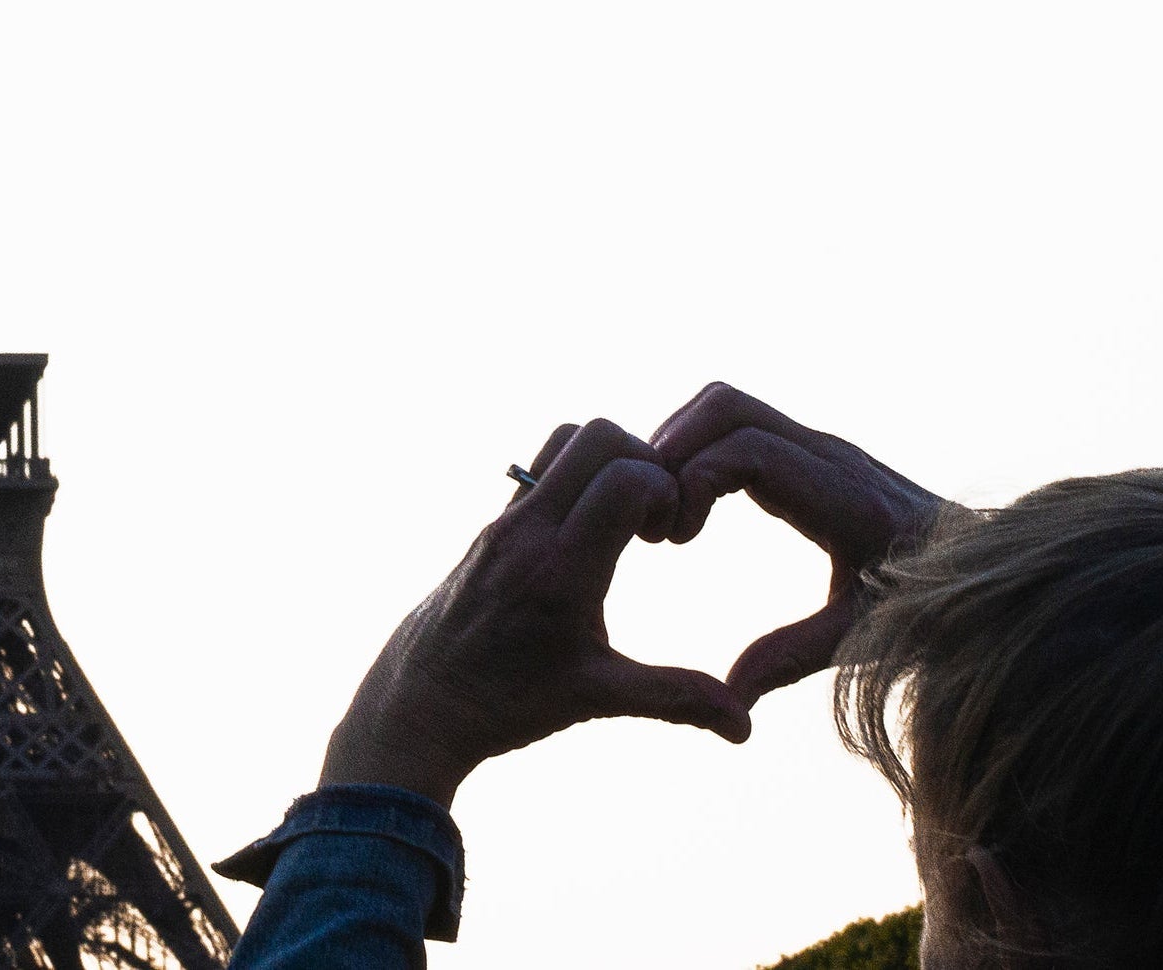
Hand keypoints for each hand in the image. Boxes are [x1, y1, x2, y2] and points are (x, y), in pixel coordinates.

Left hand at [321, 418, 753, 806]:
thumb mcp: (596, 698)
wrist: (416, 702)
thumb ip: (676, 698)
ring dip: (607, 460)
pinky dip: (576, 476)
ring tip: (626, 519)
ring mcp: (504, 520)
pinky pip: (539, 466)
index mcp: (561, 568)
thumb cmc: (506, 704)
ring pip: (562, 439)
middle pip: (595, 436)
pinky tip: (591, 531)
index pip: (625, 477)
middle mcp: (528, 530)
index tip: (673, 533)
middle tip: (656, 516)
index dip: (666, 490)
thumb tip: (745, 726)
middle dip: (644, 460)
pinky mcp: (492, 523)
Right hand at [650, 382, 951, 705]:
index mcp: (841, 495)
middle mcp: (828, 455)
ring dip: (682, 442)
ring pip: (727, 405)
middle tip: (655, 517)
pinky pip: (739, 423)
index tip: (676, 539)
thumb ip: (792, 657)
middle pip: (726, 406)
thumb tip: (731, 696)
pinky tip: (690, 506)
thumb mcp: (862, 639)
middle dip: (673, 448)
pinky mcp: (809, 452)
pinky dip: (700, 448)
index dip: (694, 480)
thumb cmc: (929, 611)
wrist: (986, 572)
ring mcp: (819, 447)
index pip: (747, 448)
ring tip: (663, 510)